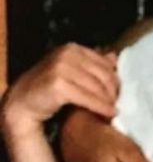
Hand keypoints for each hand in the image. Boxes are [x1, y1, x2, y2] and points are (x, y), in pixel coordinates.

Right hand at [1, 45, 117, 139]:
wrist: (23, 101)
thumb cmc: (49, 86)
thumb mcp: (71, 70)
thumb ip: (91, 63)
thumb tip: (114, 56)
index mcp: (71, 48)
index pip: (104, 63)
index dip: (115, 78)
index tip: (121, 91)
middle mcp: (66, 55)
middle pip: (103, 74)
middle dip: (114, 90)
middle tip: (120, 103)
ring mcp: (61, 68)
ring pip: (97, 87)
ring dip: (109, 100)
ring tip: (115, 109)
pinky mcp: (58, 85)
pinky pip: (88, 98)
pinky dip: (101, 107)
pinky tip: (110, 113)